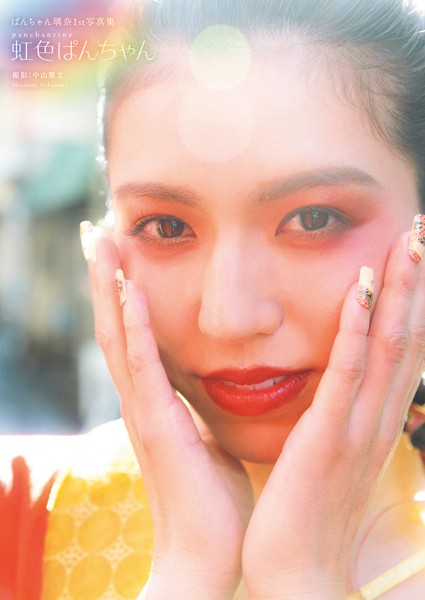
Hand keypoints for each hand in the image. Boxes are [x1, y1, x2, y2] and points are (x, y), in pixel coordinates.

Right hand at [82, 224, 252, 599]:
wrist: (209, 552)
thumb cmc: (214, 498)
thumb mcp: (209, 438)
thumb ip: (202, 409)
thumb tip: (214, 386)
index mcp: (155, 401)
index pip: (132, 336)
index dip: (123, 294)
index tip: (122, 253)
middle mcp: (141, 400)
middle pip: (115, 326)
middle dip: (105, 278)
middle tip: (99, 231)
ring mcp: (144, 411)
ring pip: (118, 337)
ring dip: (109, 288)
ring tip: (101, 241)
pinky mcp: (157, 424)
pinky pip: (142, 366)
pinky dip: (133, 326)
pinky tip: (128, 290)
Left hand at [242, 229, 424, 599]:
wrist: (295, 571)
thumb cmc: (307, 512)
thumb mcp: (329, 455)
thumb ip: (337, 418)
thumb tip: (339, 389)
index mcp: (371, 419)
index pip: (398, 348)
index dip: (411, 301)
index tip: (414, 257)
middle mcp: (374, 416)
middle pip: (404, 336)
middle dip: (416, 282)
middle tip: (421, 231)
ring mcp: (355, 425)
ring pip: (385, 345)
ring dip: (398, 291)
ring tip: (408, 243)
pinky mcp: (327, 436)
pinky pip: (346, 373)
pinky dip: (357, 328)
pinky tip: (362, 289)